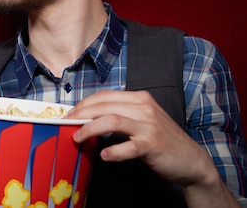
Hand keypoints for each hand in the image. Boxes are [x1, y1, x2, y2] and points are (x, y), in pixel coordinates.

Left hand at [67, 90, 238, 206]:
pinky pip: (129, 146)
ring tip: (77, 138)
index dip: (84, 104)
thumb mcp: (141, 120)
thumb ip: (120, 114)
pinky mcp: (153, 145)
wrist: (191, 160)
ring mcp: (149, 126)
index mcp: (140, 98)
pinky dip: (114, 151)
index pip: (104, 96)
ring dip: (90, 129)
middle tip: (66, 125)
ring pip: (112, 120)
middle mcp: (144, 108)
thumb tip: (87, 117)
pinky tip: (104, 155)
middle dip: (80, 115)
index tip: (69, 114)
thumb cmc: (161, 140)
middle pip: (104, 106)